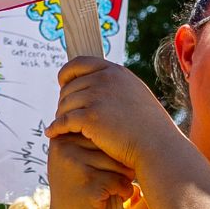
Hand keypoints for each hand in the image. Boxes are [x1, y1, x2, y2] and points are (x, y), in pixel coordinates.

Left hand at [42, 57, 175, 170]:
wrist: (157, 146)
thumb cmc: (148, 126)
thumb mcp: (135, 94)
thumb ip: (115, 86)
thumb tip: (96, 81)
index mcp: (115, 72)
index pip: (79, 63)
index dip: (66, 73)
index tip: (62, 83)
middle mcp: (104, 80)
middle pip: (69, 87)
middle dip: (64, 101)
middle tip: (63, 114)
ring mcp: (96, 97)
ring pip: (64, 104)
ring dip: (60, 115)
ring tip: (60, 125)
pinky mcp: (90, 117)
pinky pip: (63, 121)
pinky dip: (56, 127)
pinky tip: (52, 133)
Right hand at [43, 133, 132, 208]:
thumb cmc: (77, 188)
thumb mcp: (73, 159)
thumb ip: (82, 138)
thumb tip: (111, 112)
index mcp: (62, 139)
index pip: (100, 132)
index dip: (112, 148)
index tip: (108, 163)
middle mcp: (66, 149)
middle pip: (111, 146)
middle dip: (121, 162)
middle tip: (118, 176)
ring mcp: (76, 167)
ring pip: (118, 164)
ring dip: (125, 177)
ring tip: (117, 186)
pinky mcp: (89, 186)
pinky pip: (120, 181)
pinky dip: (125, 191)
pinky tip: (118, 197)